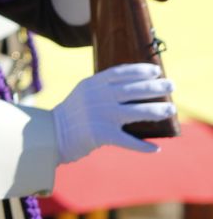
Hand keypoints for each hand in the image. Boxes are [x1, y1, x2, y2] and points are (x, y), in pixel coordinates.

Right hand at [52, 63, 174, 162]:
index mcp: (91, 84)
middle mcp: (97, 97)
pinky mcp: (100, 135)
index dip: (140, 70)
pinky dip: (143, 146)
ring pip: (137, 111)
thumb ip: (103, 90)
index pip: (120, 72)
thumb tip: (136, 89)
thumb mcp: (82, 94)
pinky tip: (155, 148)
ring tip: (171, 109)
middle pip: (133, 90)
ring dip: (157, 110)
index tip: (156, 70)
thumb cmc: (70, 115)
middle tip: (171, 85)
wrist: (48, 135)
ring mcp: (100, 115)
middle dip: (155, 87)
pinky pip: (128, 141)